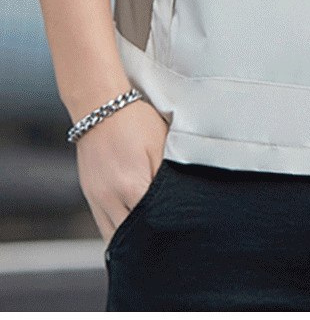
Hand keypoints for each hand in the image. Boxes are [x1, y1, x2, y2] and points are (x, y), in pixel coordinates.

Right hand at [74, 99, 169, 243]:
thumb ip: (169, 178)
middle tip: (168, 243)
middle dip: (149, 242)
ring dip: (132, 242)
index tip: (180, 233)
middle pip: (131, 239)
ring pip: (114, 238)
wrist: (99, 106)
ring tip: (151, 239)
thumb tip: (181, 202)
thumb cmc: (135, 121)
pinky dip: (118, 232)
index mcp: (132, 186)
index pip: (152, 225)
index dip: (167, 231)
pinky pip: (103, 226)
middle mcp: (110, 198)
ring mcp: (96, 199)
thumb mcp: (161, 144)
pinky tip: (133, 230)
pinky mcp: (90, 195)